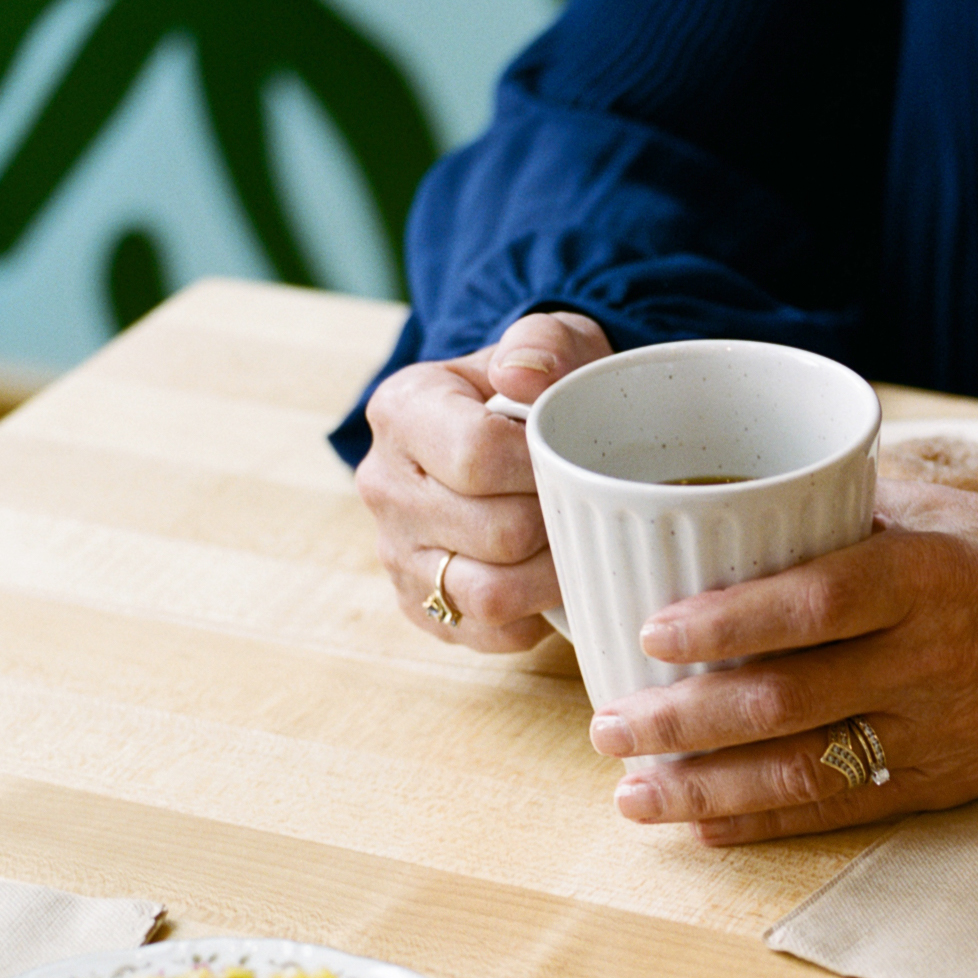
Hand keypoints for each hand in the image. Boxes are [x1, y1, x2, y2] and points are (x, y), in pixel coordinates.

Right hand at [354, 310, 608, 648]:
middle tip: (591, 509)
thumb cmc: (538, 391)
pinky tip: (549, 581)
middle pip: (496, 533)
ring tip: (578, 548)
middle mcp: (385, 485)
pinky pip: (487, 633)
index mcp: (404, 409)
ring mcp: (396, 553)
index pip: (477, 456)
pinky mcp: (419, 606)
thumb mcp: (553, 344)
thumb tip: (521, 375)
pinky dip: (533, 617)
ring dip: (552, 579)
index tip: (576, 462)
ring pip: (490, 594)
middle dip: (560, 525)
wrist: (510, 434)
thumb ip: (546, 344)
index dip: (544, 470)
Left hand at [588, 483, 977, 841]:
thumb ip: (845, 512)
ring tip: (634, 793)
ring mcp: (944, 734)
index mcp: (932, 576)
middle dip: (684, 722)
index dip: (729, 622)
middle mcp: (936, 661)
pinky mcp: (952, 785)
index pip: (816, 601)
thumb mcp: (950, 509)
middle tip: (608, 727)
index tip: (651, 631)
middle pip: (790, 700)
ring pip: (808, 772)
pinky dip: (770, 823)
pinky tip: (707, 826)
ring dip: (709, 789)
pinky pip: (847, 813)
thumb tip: (729, 498)